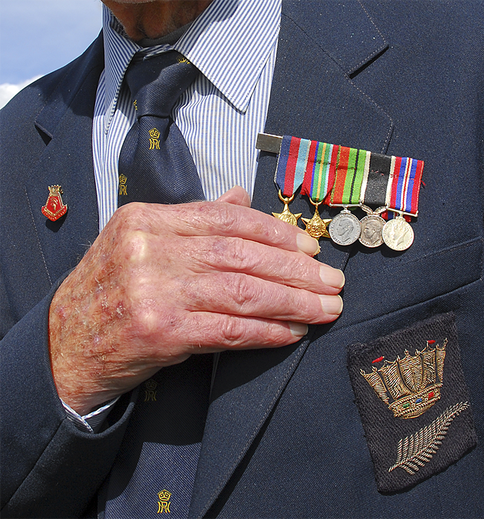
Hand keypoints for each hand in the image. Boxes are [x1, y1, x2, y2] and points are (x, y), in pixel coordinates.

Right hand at [48, 187, 343, 414]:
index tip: (309, 247)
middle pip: (241, 254)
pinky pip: (228, 330)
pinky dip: (267, 332)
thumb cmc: (110, 290)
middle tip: (331, 280)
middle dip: (295, 269)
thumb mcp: (141, 242)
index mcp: (149, 220)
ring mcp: (154, 291)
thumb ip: (193, 220)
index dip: (275, 232)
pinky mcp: (160, 333)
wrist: (64, 344)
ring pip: (242, 290)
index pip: (226, 218)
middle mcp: (151, 250)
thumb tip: (242, 198)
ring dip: (293, 301)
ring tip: (325, 307)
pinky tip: (293, 332)